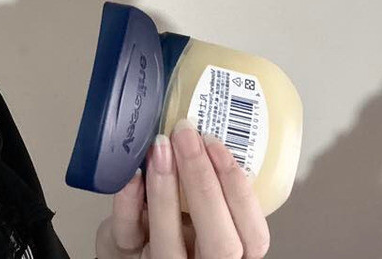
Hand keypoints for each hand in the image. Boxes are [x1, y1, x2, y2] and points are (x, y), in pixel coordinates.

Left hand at [95, 119, 270, 257]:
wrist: (133, 248)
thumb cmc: (178, 226)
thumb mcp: (208, 209)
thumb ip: (217, 186)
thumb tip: (210, 134)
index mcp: (230, 249)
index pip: (254, 236)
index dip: (241, 191)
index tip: (218, 145)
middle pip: (220, 244)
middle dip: (204, 183)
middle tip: (187, 137)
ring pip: (170, 242)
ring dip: (166, 189)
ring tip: (160, 147)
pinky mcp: (127, 257)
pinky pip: (127, 233)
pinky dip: (129, 200)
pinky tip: (133, 173)